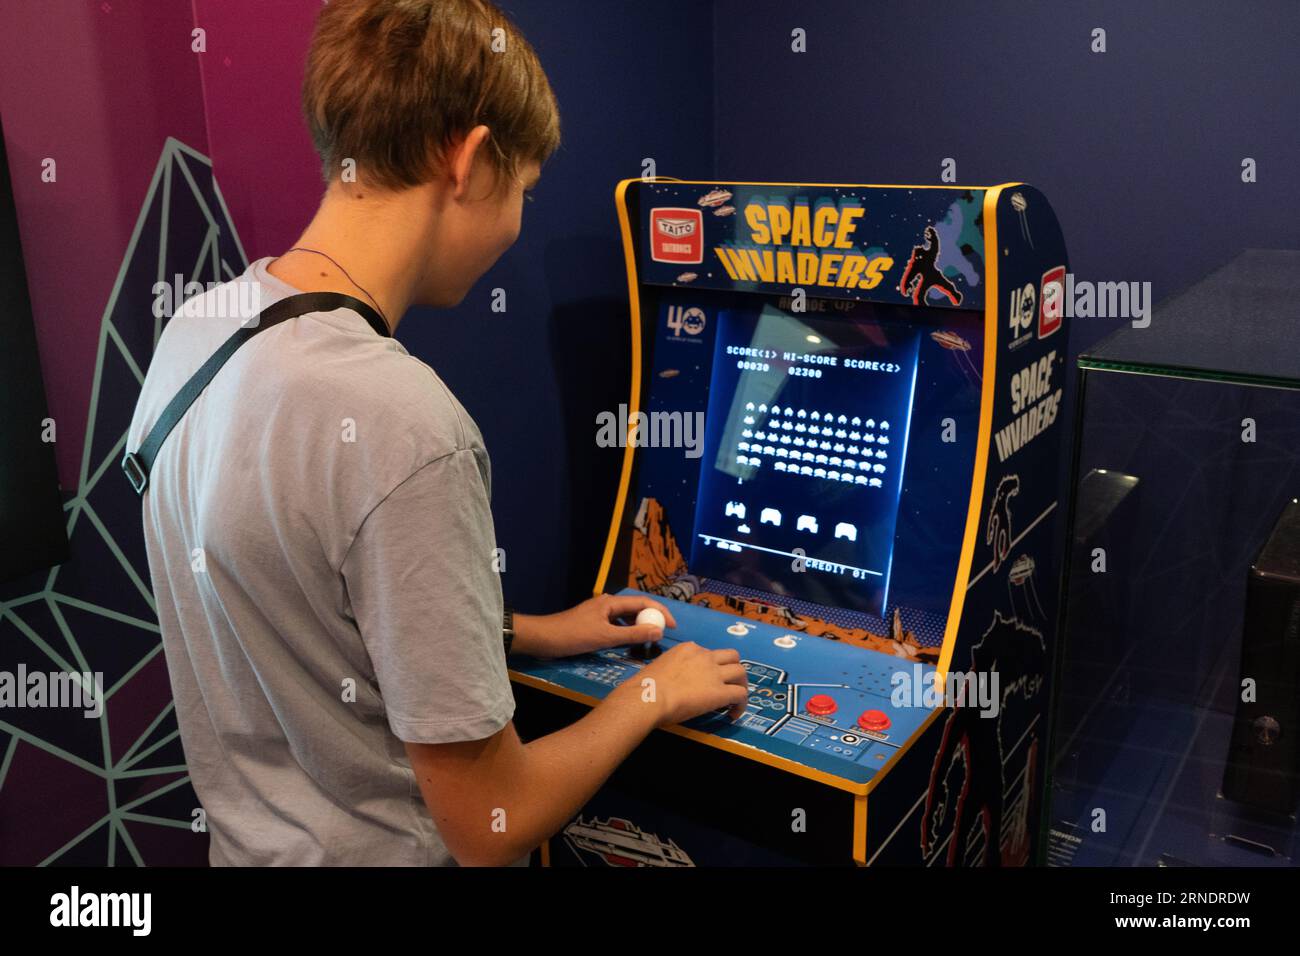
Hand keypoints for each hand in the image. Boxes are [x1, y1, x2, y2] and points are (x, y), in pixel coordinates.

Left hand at [513, 593, 678, 658]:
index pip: (643, 603)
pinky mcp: (593, 624)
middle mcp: (607, 605)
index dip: (660, 613)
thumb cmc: (572, 636)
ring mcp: (599, 614)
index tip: (673, 627)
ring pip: (626, 619)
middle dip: (651, 621)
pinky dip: (625, 634)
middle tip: (663, 636)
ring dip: (638, 628)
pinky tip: (628, 645)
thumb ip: (632, 634)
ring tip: (649, 642)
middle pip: (636, 609)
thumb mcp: (605, 637)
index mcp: (611, 602)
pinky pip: (616, 626)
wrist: (542, 638)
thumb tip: (659, 631)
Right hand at [612, 642, 748, 727]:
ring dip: (741, 684)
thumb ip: (672, 669)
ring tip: (736, 698)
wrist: (649, 696)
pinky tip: (733, 713)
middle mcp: (704, 656)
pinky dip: (742, 704)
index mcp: (688, 649)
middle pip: (731, 656)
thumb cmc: (646, 686)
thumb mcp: (660, 667)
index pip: (708, 652)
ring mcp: (714, 673)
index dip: (711, 666)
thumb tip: (672, 682)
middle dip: (733, 669)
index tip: (707, 678)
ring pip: (741, 671)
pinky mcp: (720, 692)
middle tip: (729, 683)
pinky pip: (741, 694)